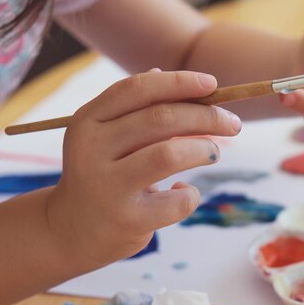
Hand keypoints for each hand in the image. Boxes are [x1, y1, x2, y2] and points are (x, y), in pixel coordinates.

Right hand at [46, 70, 241, 266]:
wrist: (71, 232)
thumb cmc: (101, 175)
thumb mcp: (106, 138)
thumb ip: (133, 109)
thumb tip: (164, 72)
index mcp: (87, 121)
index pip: (137, 89)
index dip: (180, 82)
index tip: (213, 84)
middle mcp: (91, 150)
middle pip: (161, 119)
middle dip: (207, 116)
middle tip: (232, 124)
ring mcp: (107, 186)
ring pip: (170, 155)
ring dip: (204, 150)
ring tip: (214, 153)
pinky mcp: (127, 219)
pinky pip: (177, 202)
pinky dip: (191, 195)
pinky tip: (184, 193)